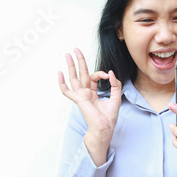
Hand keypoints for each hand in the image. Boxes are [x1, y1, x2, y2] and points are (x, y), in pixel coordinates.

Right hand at [58, 48, 121, 165]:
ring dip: (70, 66)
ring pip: (74, 78)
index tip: (107, 75)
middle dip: (78, 61)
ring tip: (67, 54)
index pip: (93, 77)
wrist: (105, 127)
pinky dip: (62, 83)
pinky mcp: (78, 99)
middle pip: (81, 73)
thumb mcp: (116, 97)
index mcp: (93, 92)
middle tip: (75, 49)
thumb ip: (115, 84)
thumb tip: (111, 73)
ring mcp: (80, 95)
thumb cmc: (110, 116)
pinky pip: (67, 91)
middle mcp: (85, 93)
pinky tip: (59, 73)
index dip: (100, 73)